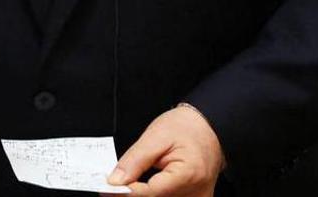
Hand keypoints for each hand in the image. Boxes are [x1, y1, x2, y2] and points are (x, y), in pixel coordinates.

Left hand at [109, 105, 224, 195]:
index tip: (108, 187)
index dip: (127, 191)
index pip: (151, 193)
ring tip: (130, 185)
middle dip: (133, 194)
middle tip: (115, 186)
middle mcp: (196, 194)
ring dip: (143, 195)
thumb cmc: (186, 128)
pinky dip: (155, 196)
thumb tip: (115, 182)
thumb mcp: (156, 136)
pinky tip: (144, 189)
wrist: (208, 127)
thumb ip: (135, 160)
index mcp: (189, 174)